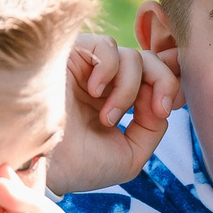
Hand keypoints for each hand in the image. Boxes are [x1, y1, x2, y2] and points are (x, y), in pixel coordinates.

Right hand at [50, 32, 180, 195]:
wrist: (43, 165)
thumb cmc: (79, 166)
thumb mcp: (130, 155)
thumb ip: (153, 127)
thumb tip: (159, 99)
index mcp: (115, 102)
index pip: (154, 78)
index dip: (169, 85)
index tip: (166, 108)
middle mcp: (103, 82)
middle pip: (150, 61)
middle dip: (163, 82)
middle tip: (158, 109)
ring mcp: (87, 68)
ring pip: (132, 56)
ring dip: (129, 89)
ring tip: (107, 118)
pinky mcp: (71, 55)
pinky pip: (107, 46)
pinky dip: (110, 70)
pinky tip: (94, 92)